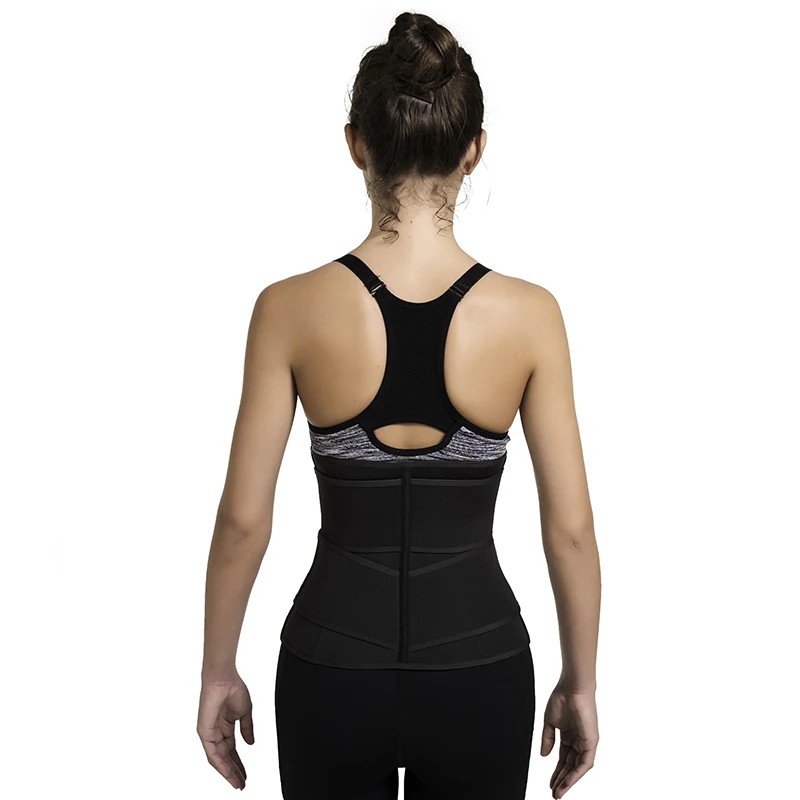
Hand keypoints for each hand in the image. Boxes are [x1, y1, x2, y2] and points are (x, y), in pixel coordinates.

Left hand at [197, 673, 254, 789]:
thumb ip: (247, 729)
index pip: (232, 750)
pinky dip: (221, 765)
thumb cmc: (233, 688)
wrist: (224, 678)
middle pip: (225, 757)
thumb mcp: (245, 712)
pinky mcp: (204, 732)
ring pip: (218, 759)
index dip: (239, 763)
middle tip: (242, 783)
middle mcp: (216, 732)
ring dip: (228, 772)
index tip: (246, 774)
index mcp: (225, 726)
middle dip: (234, 771)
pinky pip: (212, 754)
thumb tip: (250, 743)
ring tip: (237, 783)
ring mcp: (209, 733)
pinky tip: (229, 773)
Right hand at [540, 682, 598, 797]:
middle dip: (561, 780)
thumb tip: (544, 756)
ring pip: (578, 768)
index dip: (556, 772)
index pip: (563, 759)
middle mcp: (579, 740)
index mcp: (569, 734)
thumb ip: (547, 739)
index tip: (550, 783)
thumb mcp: (549, 722)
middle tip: (554, 793)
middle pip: (570, 766)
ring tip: (558, 792)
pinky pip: (585, 763)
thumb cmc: (561, 698)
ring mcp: (586, 741)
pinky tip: (567, 782)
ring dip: (568, 781)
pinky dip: (576, 774)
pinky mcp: (591, 741)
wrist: (571, 687)